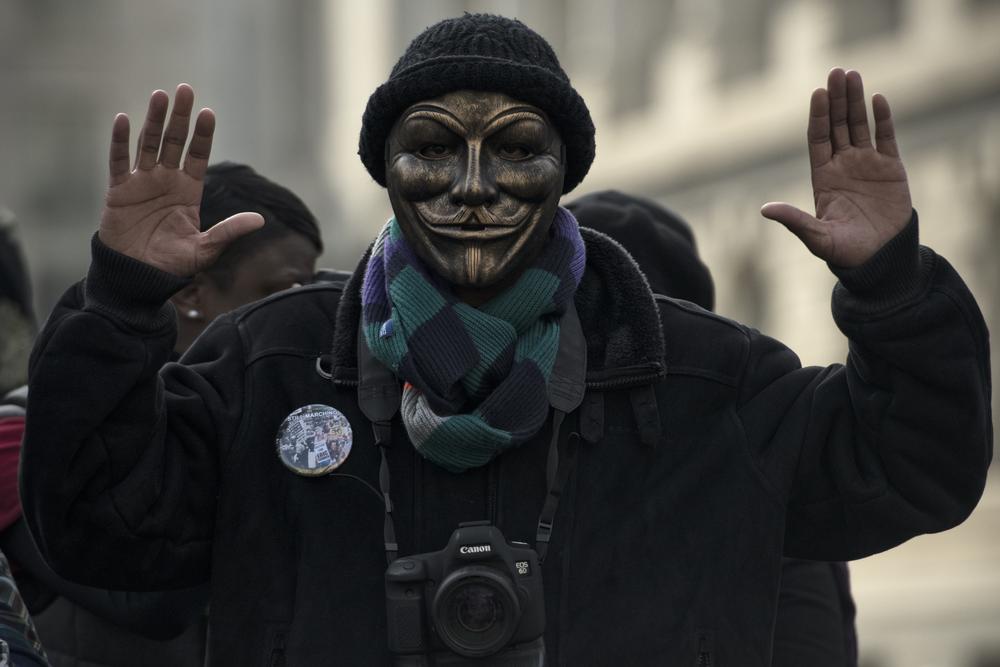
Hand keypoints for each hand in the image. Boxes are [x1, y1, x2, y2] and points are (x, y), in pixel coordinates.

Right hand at [98, 85, 262, 276]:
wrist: (139, 276)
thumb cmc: (173, 264)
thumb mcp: (206, 249)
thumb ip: (229, 232)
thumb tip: (260, 220)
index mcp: (189, 190)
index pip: (198, 155)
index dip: (203, 135)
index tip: (209, 113)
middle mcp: (166, 180)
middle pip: (174, 142)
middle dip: (180, 117)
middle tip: (186, 89)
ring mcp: (142, 182)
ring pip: (148, 144)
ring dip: (153, 120)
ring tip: (160, 95)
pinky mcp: (119, 191)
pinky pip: (119, 161)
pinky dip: (120, 141)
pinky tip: (124, 119)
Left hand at [761, 69, 911, 267]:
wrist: (880, 259)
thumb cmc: (845, 251)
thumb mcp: (816, 236)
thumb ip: (794, 220)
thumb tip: (765, 210)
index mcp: (823, 177)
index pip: (818, 139)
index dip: (818, 116)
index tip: (818, 93)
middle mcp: (843, 165)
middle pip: (837, 125)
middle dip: (836, 99)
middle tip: (836, 71)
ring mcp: (867, 164)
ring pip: (859, 125)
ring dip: (856, 101)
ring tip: (853, 74)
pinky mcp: (891, 169)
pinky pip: (886, 138)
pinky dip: (883, 119)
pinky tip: (879, 99)